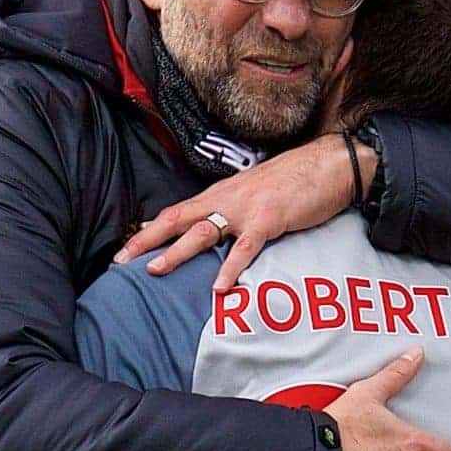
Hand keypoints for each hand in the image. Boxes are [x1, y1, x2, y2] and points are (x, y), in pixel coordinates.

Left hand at [114, 133, 375, 290]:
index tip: (126, 249)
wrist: (328, 164)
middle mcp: (226, 199)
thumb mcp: (253, 194)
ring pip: (203, 231)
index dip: (149, 231)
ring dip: (177, 252)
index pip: (176, 212)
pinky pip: (246, 246)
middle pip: (177, 219)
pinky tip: (219, 286)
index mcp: (220, 194)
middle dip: (147, 240)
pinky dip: (231, 266)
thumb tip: (216, 236)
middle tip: (121, 261)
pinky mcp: (269, 220)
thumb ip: (233, 213)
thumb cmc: (293, 182)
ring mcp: (246, 208)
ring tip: (155, 271)